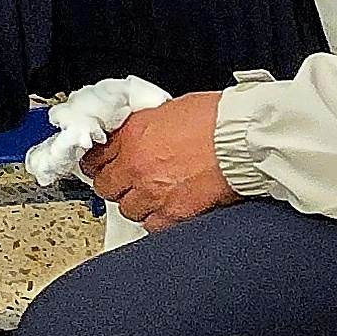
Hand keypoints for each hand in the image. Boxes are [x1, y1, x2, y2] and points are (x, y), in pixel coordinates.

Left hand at [85, 92, 235, 229]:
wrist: (242, 138)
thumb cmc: (217, 118)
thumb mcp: (169, 109)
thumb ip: (145, 127)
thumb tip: (139, 137)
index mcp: (131, 135)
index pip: (94, 158)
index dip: (98, 164)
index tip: (103, 167)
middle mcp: (135, 165)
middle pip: (106, 187)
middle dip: (116, 185)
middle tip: (129, 182)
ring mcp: (152, 192)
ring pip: (128, 209)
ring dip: (138, 203)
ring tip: (154, 195)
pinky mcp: (173, 213)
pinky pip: (152, 225)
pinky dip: (158, 219)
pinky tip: (168, 209)